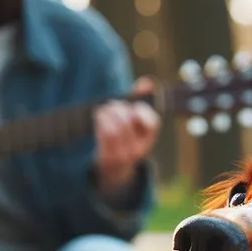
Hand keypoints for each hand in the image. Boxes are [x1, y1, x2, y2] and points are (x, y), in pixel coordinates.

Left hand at [94, 77, 160, 198]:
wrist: (115, 168)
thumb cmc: (125, 137)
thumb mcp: (135, 121)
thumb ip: (141, 99)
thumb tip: (148, 82)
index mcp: (148, 138)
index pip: (152, 123)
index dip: (143, 111)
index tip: (133, 106)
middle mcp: (138, 148)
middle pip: (129, 122)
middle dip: (120, 109)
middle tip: (113, 105)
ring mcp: (124, 155)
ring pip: (116, 129)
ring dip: (108, 114)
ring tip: (104, 110)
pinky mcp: (109, 157)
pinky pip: (104, 135)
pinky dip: (100, 121)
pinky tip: (99, 116)